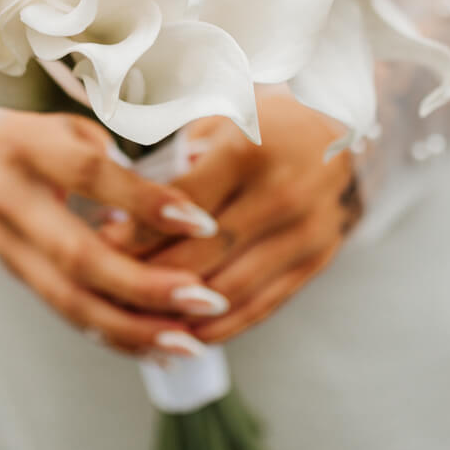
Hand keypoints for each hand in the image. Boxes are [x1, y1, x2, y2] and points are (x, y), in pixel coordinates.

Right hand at [0, 111, 232, 357]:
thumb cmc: (48, 140)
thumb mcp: (79, 127)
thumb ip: (125, 156)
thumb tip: (191, 185)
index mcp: (28, 147)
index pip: (89, 175)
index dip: (145, 201)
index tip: (203, 223)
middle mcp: (9, 199)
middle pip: (77, 255)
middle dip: (146, 285)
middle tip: (204, 300)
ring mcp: (6, 245)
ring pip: (69, 300)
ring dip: (134, 328)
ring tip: (189, 344)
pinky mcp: (16, 276)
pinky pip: (68, 314)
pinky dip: (117, 336)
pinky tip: (160, 349)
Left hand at [118, 92, 363, 344]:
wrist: (349, 132)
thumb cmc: (266, 122)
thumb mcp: (221, 117)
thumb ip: (177, 161)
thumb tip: (122, 214)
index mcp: (250, 150)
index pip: (180, 206)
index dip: (136, 232)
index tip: (100, 245)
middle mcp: (282, 194)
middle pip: (201, 254)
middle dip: (148, 277)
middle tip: (110, 289)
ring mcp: (306, 232)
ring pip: (230, 289)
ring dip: (182, 311)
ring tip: (140, 317)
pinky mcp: (319, 260)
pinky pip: (264, 304)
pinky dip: (224, 324)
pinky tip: (189, 332)